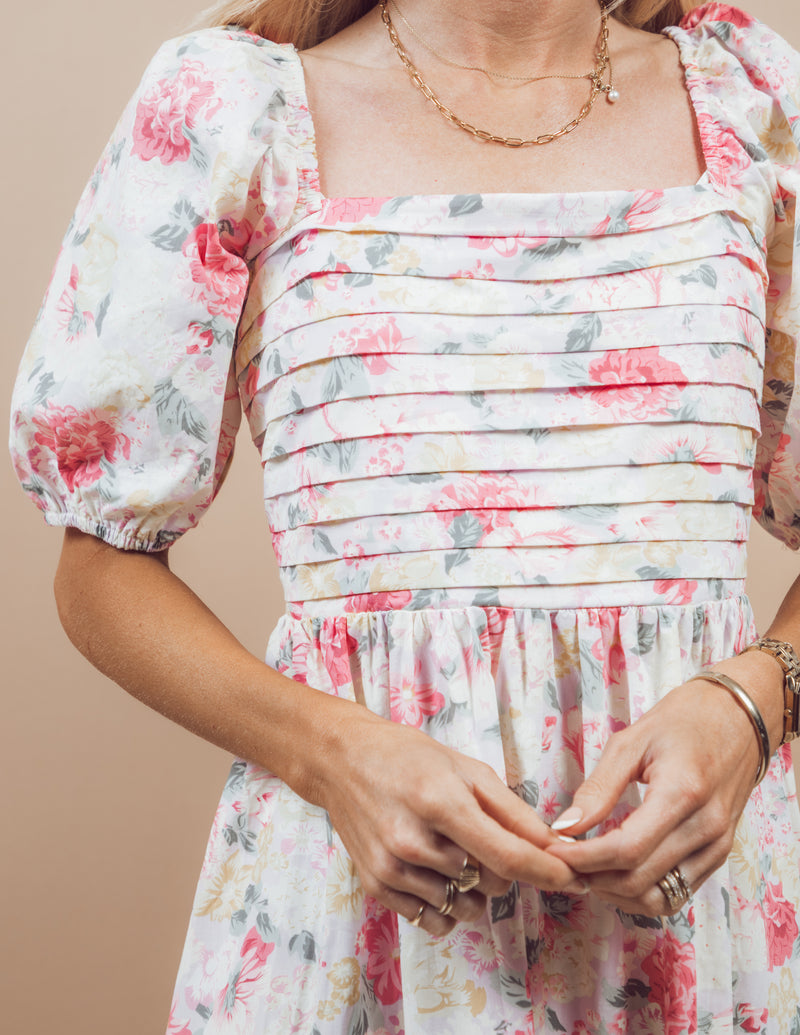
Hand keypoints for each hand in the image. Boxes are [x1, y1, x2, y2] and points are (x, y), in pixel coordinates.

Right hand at [312, 706, 581, 935]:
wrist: (342, 760)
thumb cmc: (409, 756)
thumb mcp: (466, 769)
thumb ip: (512, 811)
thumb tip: (555, 845)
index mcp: (441, 803)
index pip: (509, 856)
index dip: (549, 873)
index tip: (578, 881)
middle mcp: (413, 842)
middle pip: (491, 883)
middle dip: (503, 868)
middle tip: (483, 836)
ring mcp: (391, 869)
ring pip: (464, 906)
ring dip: (473, 888)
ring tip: (454, 851)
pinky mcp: (376, 887)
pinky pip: (432, 919)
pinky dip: (446, 903)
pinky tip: (435, 871)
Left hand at [546, 653, 783, 917]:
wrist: (738, 718)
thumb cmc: (683, 722)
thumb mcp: (632, 741)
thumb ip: (599, 788)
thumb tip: (565, 827)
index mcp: (682, 792)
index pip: (627, 849)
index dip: (584, 858)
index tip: (552, 851)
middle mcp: (706, 828)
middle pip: (639, 879)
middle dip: (591, 876)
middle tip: (560, 860)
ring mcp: (717, 846)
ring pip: (657, 898)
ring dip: (613, 891)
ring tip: (584, 867)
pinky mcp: (719, 856)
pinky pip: (676, 894)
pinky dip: (639, 891)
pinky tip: (614, 870)